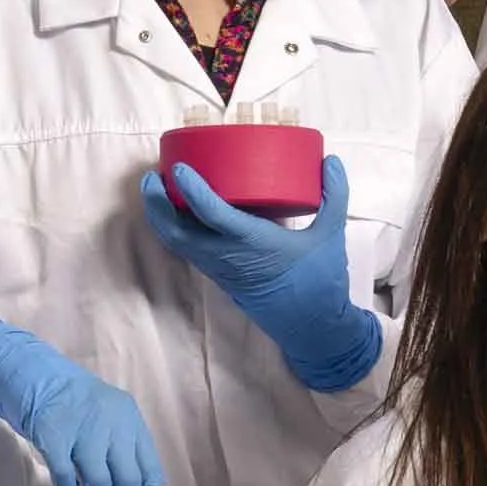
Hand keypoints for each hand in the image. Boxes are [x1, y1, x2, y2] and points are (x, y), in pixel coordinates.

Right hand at [0, 315, 169, 485]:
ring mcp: (82, 428)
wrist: (30, 373)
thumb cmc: (69, 400)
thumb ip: (118, 446)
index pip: (150, 467)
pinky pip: (67, 477)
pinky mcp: (53, 435)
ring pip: (99, 483)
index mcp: (129, 418)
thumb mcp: (104, 415)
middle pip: (129, 479)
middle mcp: (111, 422)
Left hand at [137, 160, 384, 394]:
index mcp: (253, 243)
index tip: (177, 168)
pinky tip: (176, 211)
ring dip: (160, 217)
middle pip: (177, 232)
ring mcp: (219, 268)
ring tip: (155, 189)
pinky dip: (173, 229)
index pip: (212, 216)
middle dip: (157, 205)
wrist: (311, 325)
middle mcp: (228, 257)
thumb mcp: (331, 235)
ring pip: (176, 243)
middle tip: (151, 176)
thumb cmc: (319, 280)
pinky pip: (186, 250)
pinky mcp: (219, 275)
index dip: (192, 191)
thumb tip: (331, 160)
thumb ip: (334, 195)